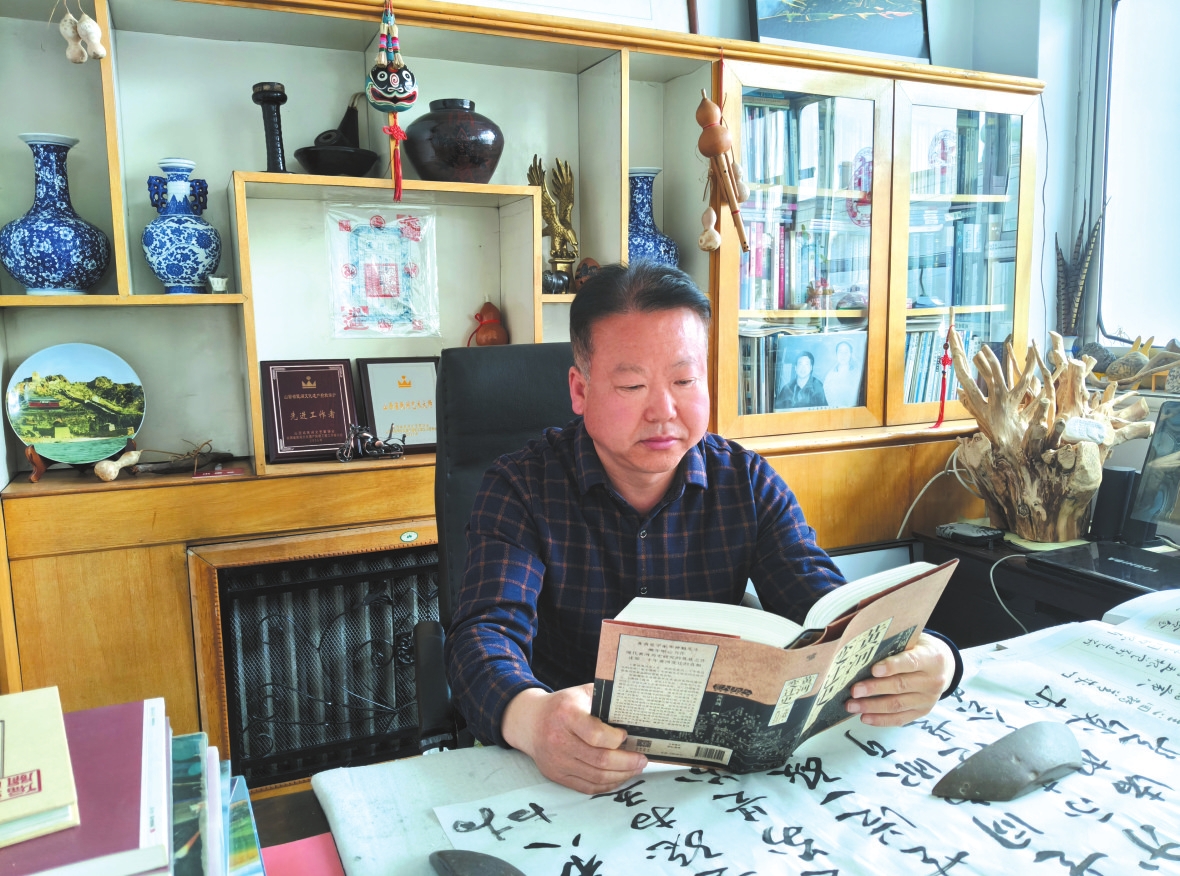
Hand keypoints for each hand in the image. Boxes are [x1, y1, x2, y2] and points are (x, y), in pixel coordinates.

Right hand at [502, 684, 647, 793]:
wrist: (530, 722)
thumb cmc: (562, 705)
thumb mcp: (581, 693)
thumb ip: (605, 698)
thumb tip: (635, 708)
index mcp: (566, 715)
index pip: (595, 734)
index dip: (616, 738)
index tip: (626, 735)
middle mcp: (559, 740)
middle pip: (599, 759)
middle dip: (627, 762)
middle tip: (642, 759)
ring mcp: (556, 761)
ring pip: (596, 777)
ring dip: (621, 775)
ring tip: (635, 769)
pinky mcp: (556, 775)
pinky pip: (587, 787)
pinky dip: (607, 785)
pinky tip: (619, 777)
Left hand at [845, 633, 954, 725]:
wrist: (944, 665)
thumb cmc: (919, 649)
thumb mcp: (913, 640)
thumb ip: (894, 646)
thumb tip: (863, 653)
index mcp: (931, 658)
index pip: (910, 662)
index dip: (891, 666)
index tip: (873, 670)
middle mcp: (932, 681)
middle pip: (900, 686)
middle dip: (874, 689)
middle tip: (854, 691)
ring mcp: (928, 699)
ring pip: (897, 705)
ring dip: (872, 707)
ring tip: (852, 706)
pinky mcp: (922, 712)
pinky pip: (900, 719)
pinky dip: (881, 719)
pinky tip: (864, 717)